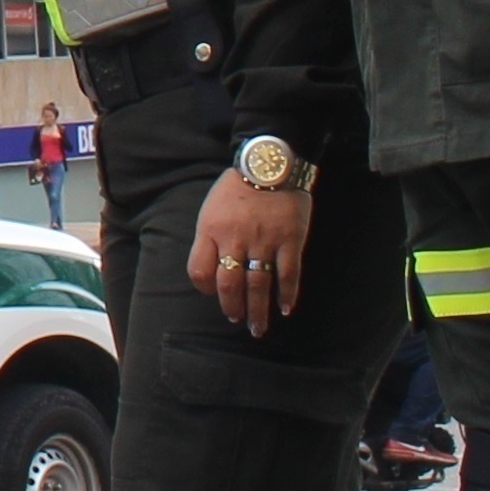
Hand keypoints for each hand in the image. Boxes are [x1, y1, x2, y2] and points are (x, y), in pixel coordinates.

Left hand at [188, 176, 313, 335]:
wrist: (270, 163)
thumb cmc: (236, 187)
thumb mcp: (211, 209)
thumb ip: (210, 239)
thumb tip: (213, 271)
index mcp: (212, 230)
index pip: (200, 270)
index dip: (204, 286)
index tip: (212, 292)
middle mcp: (236, 239)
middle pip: (230, 283)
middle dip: (232, 307)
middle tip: (237, 320)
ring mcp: (264, 241)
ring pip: (259, 284)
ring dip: (258, 309)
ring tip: (258, 327)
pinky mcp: (290, 240)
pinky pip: (288, 273)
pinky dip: (287, 294)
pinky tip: (285, 308)